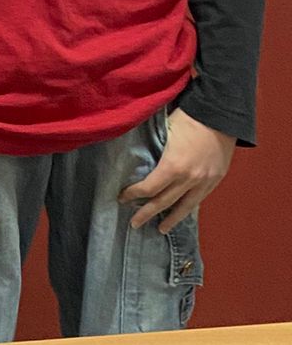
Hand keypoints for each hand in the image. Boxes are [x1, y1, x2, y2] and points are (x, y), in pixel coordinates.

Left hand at [120, 109, 233, 234]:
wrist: (221, 114)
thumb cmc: (188, 118)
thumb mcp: (163, 130)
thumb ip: (151, 147)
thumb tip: (132, 154)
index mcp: (173, 166)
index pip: (149, 188)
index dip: (133, 194)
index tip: (122, 197)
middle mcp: (189, 179)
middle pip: (164, 202)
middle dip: (146, 213)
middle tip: (134, 223)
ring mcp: (205, 181)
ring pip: (185, 207)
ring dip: (171, 219)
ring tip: (160, 229)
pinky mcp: (216, 179)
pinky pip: (199, 199)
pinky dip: (188, 208)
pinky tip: (181, 212)